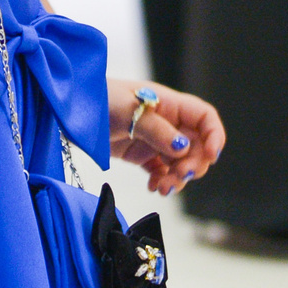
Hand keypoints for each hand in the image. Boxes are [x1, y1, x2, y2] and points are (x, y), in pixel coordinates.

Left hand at [107, 79, 222, 196]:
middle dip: (192, 165)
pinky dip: (163, 181)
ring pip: (181, 162)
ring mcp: (156, 139)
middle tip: (177, 177)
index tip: (212, 157)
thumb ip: (157, 130)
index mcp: (169, 104)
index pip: (204, 118)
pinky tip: (154, 186)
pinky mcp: (143, 154)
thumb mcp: (129, 112)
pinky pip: (163, 170)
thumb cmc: (100, 100)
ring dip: (177, 178)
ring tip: (162, 187)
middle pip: (196, 146)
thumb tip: (183, 147)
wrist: (72, 109)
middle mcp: (168, 122)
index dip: (214, 135)